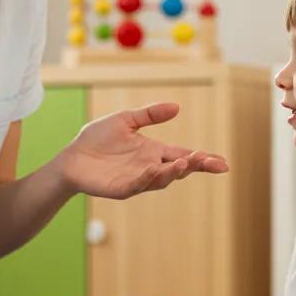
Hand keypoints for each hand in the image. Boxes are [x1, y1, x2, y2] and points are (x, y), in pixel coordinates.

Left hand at [55, 102, 227, 198]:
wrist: (73, 156)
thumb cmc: (98, 138)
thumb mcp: (126, 120)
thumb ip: (150, 114)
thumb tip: (177, 107)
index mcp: (154, 151)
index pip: (184, 155)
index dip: (203, 159)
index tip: (222, 162)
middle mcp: (150, 167)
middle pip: (179, 169)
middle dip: (196, 166)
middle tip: (210, 162)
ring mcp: (137, 179)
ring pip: (162, 179)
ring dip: (174, 172)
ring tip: (186, 163)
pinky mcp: (122, 188)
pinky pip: (138, 184)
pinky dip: (148, 177)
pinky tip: (155, 169)